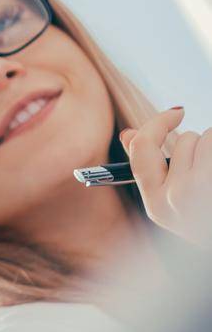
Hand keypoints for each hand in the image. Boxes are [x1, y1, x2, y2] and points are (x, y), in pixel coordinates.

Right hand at [120, 106, 211, 244]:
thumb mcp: (172, 201)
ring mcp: (196, 191)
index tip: (176, 113)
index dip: (158, 124)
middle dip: (198, 147)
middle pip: (183, 141)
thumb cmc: (202, 218)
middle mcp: (173, 199)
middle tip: (208, 175)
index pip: (142, 148)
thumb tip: (127, 134)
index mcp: (155, 205)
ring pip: (204, 139)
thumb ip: (147, 166)